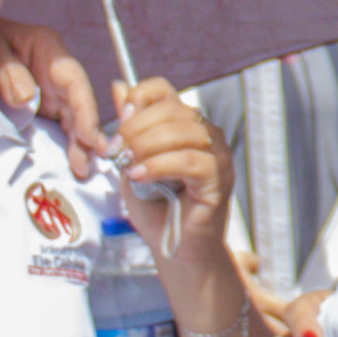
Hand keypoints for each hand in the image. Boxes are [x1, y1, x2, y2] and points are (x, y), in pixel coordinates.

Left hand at [0, 20, 111, 168]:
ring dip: (79, 145)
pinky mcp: (41, 108)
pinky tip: (72, 164)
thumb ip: (6, 71)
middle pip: (78, 104)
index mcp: (48, 49)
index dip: (85, 110)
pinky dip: (66, 145)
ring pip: (73, 119)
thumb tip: (26, 98)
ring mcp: (50, 91)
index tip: (88, 138)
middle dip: (86, 135)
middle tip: (87, 166)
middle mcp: (55, 72)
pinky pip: (59, 127)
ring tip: (82, 171)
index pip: (74, 81)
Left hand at [112, 76, 234, 248]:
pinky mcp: (220, 178)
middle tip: (117, 151)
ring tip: (128, 166)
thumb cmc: (156, 208)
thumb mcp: (132, 162)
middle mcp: (206, 134)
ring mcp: (217, 155)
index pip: (163, 91)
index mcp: (184, 124)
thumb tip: (118, 86)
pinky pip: (191, 161)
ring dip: (146, 146)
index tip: (119, 121)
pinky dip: (160, 165)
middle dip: (137, 128)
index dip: (138, 99)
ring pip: (182, 132)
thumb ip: (128, 128)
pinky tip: (141, 176)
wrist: (174, 249)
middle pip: (171, 109)